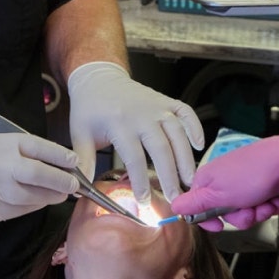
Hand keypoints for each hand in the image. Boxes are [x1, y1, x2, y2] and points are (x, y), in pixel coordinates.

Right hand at [0, 132, 79, 229]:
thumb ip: (12, 150)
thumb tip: (47, 159)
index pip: (36, 147)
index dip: (58, 155)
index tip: (73, 161)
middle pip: (38, 174)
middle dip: (60, 180)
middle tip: (73, 184)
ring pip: (31, 197)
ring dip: (49, 197)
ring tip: (59, 194)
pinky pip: (19, 211)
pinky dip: (32, 207)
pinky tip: (37, 202)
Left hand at [67, 61, 203, 202]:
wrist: (97, 78)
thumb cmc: (89, 108)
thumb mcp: (80, 133)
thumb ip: (84, 161)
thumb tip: (79, 189)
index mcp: (119, 123)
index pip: (134, 158)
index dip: (141, 181)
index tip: (144, 201)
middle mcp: (141, 114)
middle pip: (161, 148)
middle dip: (170, 175)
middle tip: (175, 198)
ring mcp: (156, 106)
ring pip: (177, 133)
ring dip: (186, 157)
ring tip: (190, 180)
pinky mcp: (165, 100)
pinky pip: (185, 111)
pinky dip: (195, 126)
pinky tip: (199, 145)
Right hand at [171, 133, 278, 230]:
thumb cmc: (253, 174)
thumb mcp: (219, 194)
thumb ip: (195, 203)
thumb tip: (174, 206)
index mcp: (206, 181)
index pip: (197, 208)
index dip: (208, 220)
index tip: (219, 225)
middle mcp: (221, 181)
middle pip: (224, 214)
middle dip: (241, 217)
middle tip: (250, 210)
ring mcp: (240, 183)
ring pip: (244, 212)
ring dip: (258, 212)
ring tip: (265, 202)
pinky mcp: (257, 186)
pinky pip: (258, 206)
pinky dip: (268, 205)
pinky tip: (273, 199)